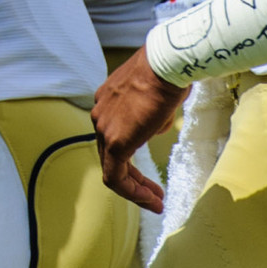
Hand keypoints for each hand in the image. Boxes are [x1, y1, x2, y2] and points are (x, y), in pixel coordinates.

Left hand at [93, 48, 185, 212]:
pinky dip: (132, 191)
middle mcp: (100, 115)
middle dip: (134, 179)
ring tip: (155, 202)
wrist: (165, 65)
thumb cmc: (167, 74)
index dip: (131, 157)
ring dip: (135, 189)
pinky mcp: (114, 142)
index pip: (114, 138)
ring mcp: (103, 128)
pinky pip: (115, 176)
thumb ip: (150, 116)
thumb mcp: (157, 98)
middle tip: (153, 194)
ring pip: (113, 168)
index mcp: (107, 102)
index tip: (147, 170)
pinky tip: (150, 200)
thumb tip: (153, 127)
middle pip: (112, 155)